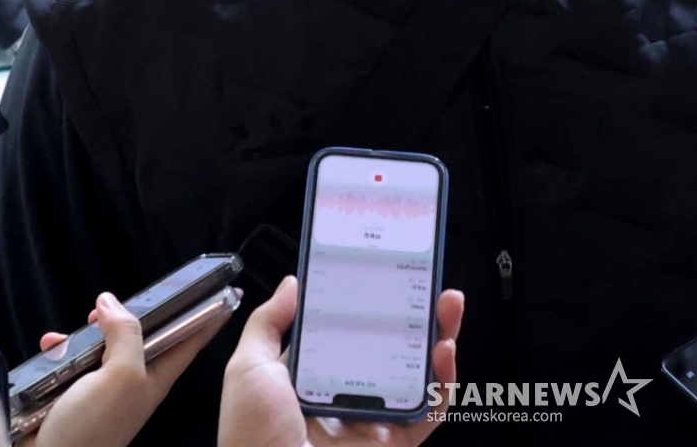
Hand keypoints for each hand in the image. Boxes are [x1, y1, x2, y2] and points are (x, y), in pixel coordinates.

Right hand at [20, 290, 227, 446]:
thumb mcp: (121, 374)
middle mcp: (134, 381)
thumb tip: (110, 303)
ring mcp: (103, 391)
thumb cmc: (92, 430)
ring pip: (104, 346)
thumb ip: (125, 334)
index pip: (192, 339)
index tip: (229, 290)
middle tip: (110, 302)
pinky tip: (50, 345)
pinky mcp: (73, 396)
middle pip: (143, 336)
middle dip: (130, 314)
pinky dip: (60, 352)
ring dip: (88, 332)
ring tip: (79, 323)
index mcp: (157, 377)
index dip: (210, 315)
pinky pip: (71, 363)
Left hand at [218, 276, 464, 446]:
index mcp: (313, 377)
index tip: (385, 267)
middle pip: (393, 343)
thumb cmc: (254, 438)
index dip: (371, 297)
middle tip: (428, 279)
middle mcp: (348, 394)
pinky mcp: (397, 444)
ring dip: (439, 334)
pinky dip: (444, 382)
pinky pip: (430, 411)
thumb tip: (291, 283)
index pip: (350, 328)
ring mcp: (375, 419)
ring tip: (448, 304)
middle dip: (415, 310)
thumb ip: (267, 325)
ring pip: (418, 371)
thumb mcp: (249, 372)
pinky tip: (443, 352)